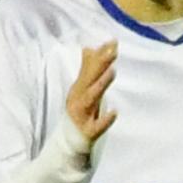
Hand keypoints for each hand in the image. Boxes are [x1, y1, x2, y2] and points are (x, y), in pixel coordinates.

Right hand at [59, 39, 118, 155]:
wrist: (68, 140)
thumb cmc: (79, 111)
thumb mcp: (82, 89)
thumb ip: (87, 69)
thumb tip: (89, 47)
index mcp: (79, 88)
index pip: (91, 69)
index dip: (101, 55)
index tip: (112, 41)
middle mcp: (79, 99)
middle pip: (91, 79)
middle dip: (101, 64)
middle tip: (113, 51)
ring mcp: (82, 115)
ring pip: (92, 98)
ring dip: (101, 84)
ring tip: (112, 72)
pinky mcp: (87, 131)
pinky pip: (96, 126)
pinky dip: (105, 119)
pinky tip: (114, 112)